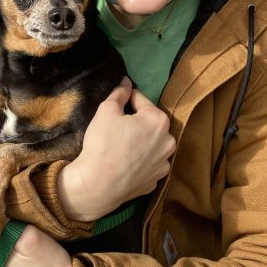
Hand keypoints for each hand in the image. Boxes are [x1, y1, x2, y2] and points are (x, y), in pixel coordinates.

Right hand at [57, 77, 175, 220]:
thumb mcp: (106, 110)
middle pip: (150, 124)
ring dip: (142, 142)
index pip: (142, 100)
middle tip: (117, 127)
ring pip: (152, 145)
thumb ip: (120, 93)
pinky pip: (149, 164)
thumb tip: (126, 81)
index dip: (127, 100)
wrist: (98, 185)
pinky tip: (126, 163)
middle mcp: (168, 142)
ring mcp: (164, 164)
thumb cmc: (103, 144)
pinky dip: (141, 162)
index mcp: (159, 121)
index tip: (116, 106)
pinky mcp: (156, 181)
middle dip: (137, 122)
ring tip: (122, 146)